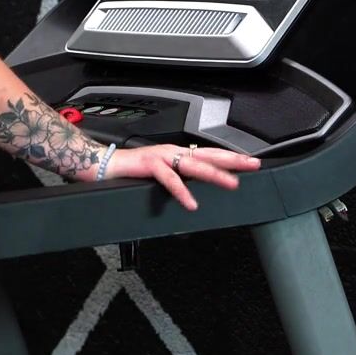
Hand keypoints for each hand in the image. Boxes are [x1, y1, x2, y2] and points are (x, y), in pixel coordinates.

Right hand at [105, 143, 260, 211]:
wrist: (102, 164)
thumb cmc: (129, 170)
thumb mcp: (160, 175)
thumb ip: (178, 178)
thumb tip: (196, 190)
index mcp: (176, 154)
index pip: (209, 154)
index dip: (230, 158)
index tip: (250, 162)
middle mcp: (172, 152)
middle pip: (208, 155)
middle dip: (232, 160)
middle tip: (253, 164)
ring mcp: (161, 156)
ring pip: (193, 165)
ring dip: (214, 174)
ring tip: (232, 183)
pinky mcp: (148, 164)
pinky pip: (169, 179)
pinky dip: (181, 191)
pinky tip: (191, 202)